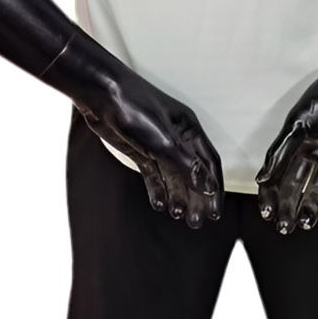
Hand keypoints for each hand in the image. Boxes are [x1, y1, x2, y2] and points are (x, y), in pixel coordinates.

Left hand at [79, 70, 224, 228]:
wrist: (102, 96)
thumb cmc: (134, 107)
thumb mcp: (164, 139)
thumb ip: (186, 164)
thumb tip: (208, 186)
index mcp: (189, 129)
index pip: (209, 163)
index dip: (214, 188)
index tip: (215, 212)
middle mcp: (178, 138)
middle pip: (193, 173)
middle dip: (196, 198)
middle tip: (196, 222)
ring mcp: (159, 145)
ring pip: (174, 176)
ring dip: (178, 196)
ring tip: (179, 216)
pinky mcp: (141, 150)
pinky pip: (154, 175)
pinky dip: (158, 190)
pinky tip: (160, 204)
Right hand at [255, 65, 317, 233]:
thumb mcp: (302, 121)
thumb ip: (283, 150)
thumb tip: (262, 177)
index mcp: (296, 142)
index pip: (278, 173)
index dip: (271, 194)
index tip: (266, 214)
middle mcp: (312, 153)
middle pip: (297, 187)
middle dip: (288, 208)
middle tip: (284, 228)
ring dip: (310, 209)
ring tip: (305, 223)